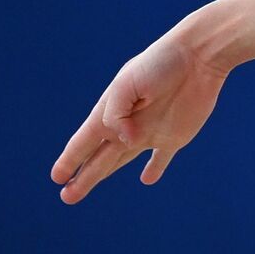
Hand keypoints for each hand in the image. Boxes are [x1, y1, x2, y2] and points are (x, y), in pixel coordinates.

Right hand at [51, 34, 230, 203]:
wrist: (199, 56)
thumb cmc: (159, 64)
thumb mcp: (126, 85)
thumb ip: (117, 116)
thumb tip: (127, 142)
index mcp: (111, 110)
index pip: (84, 141)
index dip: (70, 159)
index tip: (55, 177)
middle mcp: (128, 125)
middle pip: (99, 158)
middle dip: (82, 177)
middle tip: (66, 197)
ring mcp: (151, 131)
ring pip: (120, 161)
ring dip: (102, 175)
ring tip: (81, 190)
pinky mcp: (176, 135)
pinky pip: (162, 158)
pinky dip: (155, 168)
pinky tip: (147, 179)